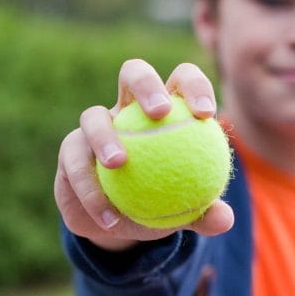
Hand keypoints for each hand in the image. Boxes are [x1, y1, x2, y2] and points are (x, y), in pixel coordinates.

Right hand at [55, 59, 234, 250]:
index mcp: (163, 108)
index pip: (181, 80)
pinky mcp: (70, 151)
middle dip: (146, 83)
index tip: (205, 113)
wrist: (117, 222)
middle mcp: (126, 108)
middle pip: (133, 73)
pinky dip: (91, 190)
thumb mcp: (186, 212)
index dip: (195, 85)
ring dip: (104, 136)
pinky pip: (74, 164)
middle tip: (160, 112)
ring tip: (118, 162)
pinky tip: (108, 216)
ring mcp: (93, 127)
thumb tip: (224, 219)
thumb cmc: (160, 204)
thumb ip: (205, 212)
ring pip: (92, 116)